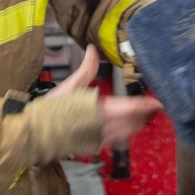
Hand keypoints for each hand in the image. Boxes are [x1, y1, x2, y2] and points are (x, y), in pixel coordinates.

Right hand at [47, 44, 161, 146]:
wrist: (36, 133)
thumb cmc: (52, 109)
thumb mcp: (70, 85)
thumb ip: (87, 68)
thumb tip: (92, 48)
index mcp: (100, 110)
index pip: (130, 108)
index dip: (146, 105)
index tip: (158, 101)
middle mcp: (104, 126)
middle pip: (134, 121)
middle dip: (146, 113)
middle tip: (156, 105)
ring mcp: (100, 138)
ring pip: (128, 131)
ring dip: (138, 122)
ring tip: (147, 114)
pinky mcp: (95, 145)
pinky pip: (118, 139)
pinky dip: (128, 131)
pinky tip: (130, 126)